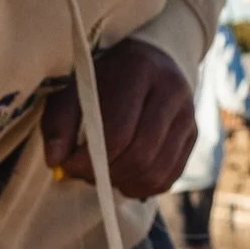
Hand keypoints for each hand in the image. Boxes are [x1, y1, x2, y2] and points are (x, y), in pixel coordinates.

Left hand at [41, 41, 195, 198]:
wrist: (149, 61)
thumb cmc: (104, 80)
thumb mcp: (74, 91)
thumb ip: (59, 123)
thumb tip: (55, 161)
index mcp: (138, 73)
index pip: (117, 131)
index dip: (89, 159)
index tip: (68, 166)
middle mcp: (171, 92)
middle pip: (140, 155)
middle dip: (106, 174)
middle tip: (84, 173)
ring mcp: (188, 115)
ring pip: (156, 171)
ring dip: (123, 183)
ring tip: (102, 175)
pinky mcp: (193, 135)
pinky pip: (169, 177)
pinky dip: (141, 187)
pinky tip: (123, 178)